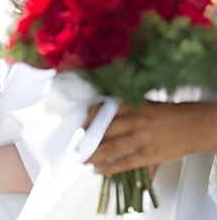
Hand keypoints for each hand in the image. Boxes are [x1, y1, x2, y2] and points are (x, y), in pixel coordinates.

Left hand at [85, 101, 216, 174]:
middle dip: (88, 137)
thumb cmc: (173, 114)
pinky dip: (110, 167)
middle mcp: (135, 121)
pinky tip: (99, 170)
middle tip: (78, 142)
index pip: (105, 110)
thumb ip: (128, 107)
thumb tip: (107, 108)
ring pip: (111, 147)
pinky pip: (125, 162)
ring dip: (94, 154)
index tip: (82, 123)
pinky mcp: (149, 154)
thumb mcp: (147, 104)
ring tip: (82, 158)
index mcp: (134, 106)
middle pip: (104, 129)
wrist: (196, 125)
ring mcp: (141, 139)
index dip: (91, 117)